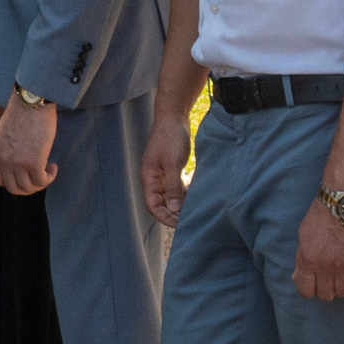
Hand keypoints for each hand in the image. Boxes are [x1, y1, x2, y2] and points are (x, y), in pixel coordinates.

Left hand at [0, 94, 59, 194]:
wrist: (31, 100)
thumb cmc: (22, 112)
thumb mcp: (5, 133)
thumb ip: (7, 149)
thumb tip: (19, 163)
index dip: (12, 181)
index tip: (23, 175)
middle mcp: (3, 160)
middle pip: (13, 188)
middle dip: (28, 187)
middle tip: (38, 177)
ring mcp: (17, 163)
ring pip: (28, 188)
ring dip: (40, 184)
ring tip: (47, 171)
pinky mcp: (33, 162)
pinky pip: (42, 181)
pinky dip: (49, 177)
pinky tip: (53, 166)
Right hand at [141, 106, 192, 227]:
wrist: (173, 118)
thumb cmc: (170, 138)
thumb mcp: (173, 163)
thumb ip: (173, 187)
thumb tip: (175, 210)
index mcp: (149, 177)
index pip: (152, 205)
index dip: (164, 217)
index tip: (180, 225)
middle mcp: (153, 178)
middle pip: (160, 203)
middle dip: (173, 214)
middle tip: (190, 221)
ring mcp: (162, 174)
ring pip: (169, 197)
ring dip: (179, 206)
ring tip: (194, 212)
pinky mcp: (170, 170)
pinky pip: (175, 188)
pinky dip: (183, 195)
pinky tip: (194, 198)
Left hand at [293, 196, 343, 300]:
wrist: (342, 203)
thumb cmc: (320, 217)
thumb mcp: (303, 236)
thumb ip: (301, 258)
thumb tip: (297, 277)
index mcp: (307, 259)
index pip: (306, 291)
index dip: (309, 290)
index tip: (314, 284)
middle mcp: (325, 266)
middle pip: (327, 295)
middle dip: (327, 289)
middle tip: (330, 279)